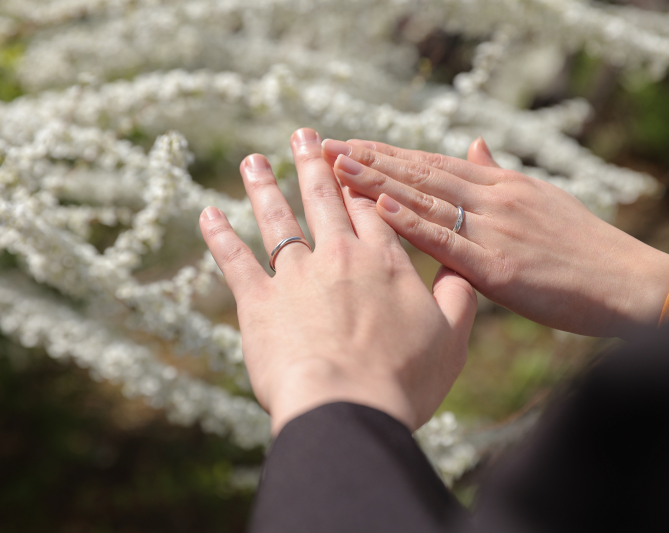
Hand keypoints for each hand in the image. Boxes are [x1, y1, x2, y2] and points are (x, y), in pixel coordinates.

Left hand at [198, 128, 476, 434]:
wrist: (348, 407)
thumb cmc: (403, 380)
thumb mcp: (452, 340)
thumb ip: (458, 297)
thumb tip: (462, 268)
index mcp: (385, 263)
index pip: (371, 210)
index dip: (359, 183)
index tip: (349, 159)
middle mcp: (339, 257)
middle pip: (323, 200)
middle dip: (314, 164)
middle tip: (304, 135)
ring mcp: (296, 276)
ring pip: (277, 219)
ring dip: (264, 186)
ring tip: (253, 160)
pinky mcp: (259, 302)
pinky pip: (234, 260)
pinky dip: (219, 235)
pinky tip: (207, 213)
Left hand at [321, 137, 668, 337]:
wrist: (627, 283)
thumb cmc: (583, 249)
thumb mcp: (541, 200)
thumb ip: (500, 176)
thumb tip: (474, 145)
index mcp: (501, 186)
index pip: (432, 164)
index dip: (388, 153)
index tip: (350, 144)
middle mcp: (493, 199)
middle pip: (420, 174)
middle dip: (369, 159)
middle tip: (325, 146)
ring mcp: (495, 229)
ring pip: (426, 200)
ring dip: (379, 181)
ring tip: (338, 166)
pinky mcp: (499, 265)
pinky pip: (447, 240)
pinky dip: (412, 222)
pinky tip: (381, 207)